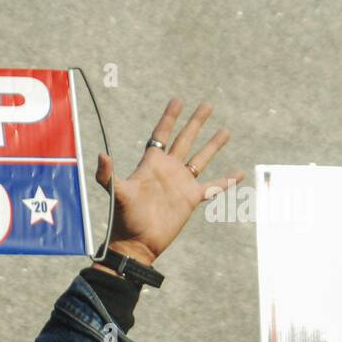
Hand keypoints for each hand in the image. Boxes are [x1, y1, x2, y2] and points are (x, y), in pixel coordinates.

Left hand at [95, 99, 244, 264]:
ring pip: (201, 158)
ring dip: (213, 145)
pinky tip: (240, 173)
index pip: (162, 133)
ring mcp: (181, 183)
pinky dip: (227, 180)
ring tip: (225, 131)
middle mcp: (168, 170)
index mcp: (152, 163)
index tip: (178, 100)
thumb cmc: (124, 218)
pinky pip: (214, 186)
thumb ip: (107, 175)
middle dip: (195, 122)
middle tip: (207, 104)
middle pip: (185, 139)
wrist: (137, 242)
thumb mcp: (116, 193)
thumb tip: (101, 155)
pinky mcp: (191, 199)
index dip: (169, 117)